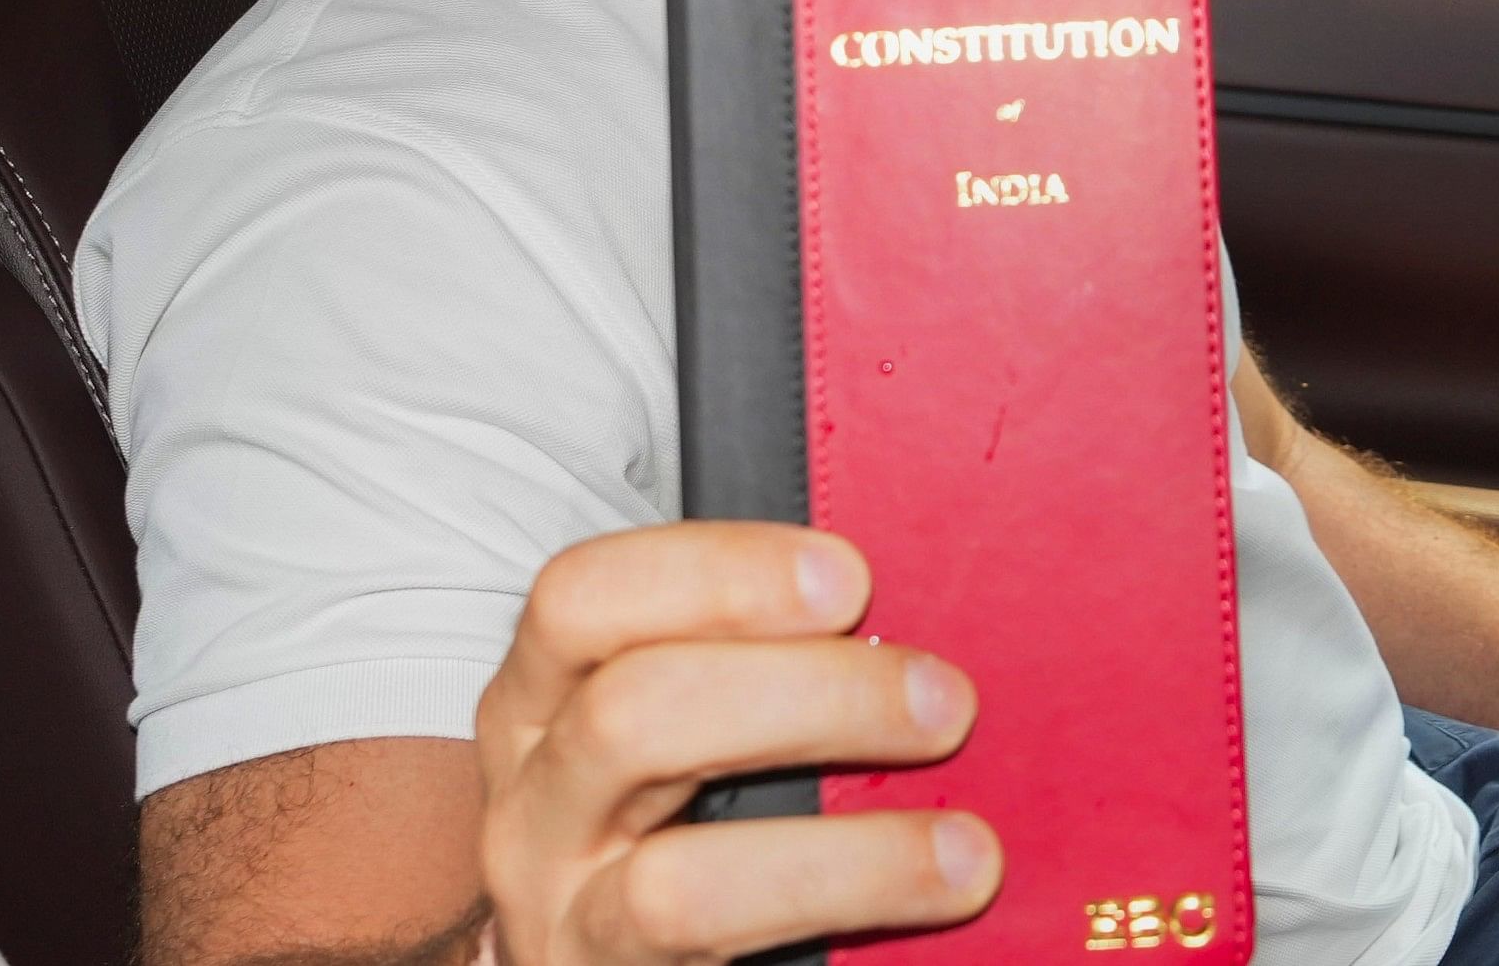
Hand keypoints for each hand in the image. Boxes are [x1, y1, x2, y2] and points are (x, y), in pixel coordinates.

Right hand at [474, 523, 996, 965]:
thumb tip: (921, 622)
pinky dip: (848, 900)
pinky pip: (709, 940)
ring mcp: (560, 909)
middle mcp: (534, 797)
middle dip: (808, 693)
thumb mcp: (705, 722)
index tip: (850, 578)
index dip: (718, 571)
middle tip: (944, 702)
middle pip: (630, 714)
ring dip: (843, 855)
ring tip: (964, 836)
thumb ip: (772, 664)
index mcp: (548, 694)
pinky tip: (946, 884)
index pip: (585, 596)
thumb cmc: (701, 822)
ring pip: (671, 875)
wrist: (661, 956)